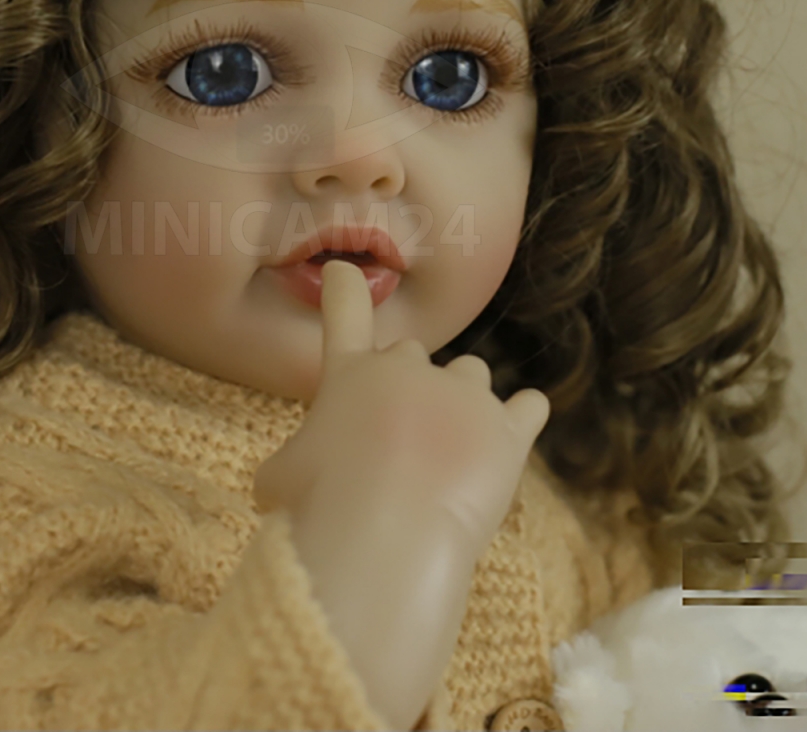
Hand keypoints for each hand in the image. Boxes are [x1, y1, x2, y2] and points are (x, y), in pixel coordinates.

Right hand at [253, 260, 549, 555]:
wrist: (383, 537)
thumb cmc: (319, 508)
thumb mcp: (279, 477)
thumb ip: (297, 457)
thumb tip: (293, 474)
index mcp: (351, 373)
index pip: (345, 310)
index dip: (344, 286)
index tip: (344, 269)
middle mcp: (409, 369)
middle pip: (413, 354)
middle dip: (406, 386)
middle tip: (393, 441)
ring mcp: (463, 397)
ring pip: (471, 375)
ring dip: (460, 401)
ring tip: (445, 453)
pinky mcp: (507, 432)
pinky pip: (528, 407)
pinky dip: (520, 418)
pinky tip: (509, 437)